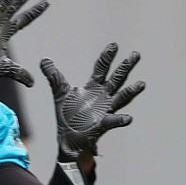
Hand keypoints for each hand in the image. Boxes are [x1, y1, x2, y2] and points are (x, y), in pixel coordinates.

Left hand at [40, 43, 144, 160]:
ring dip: (130, 91)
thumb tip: (44, 60)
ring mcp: (105, 111)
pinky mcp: (102, 125)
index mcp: (93, 88)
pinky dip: (120, 119)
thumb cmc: (68, 116)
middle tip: (135, 55)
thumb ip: (54, 76)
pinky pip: (113, 121)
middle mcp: (103, 97)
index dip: (107, 57)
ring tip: (141, 84)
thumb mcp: (60, 93)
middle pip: (116, 79)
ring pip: (121, 98)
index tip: (114, 45)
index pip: (101, 68)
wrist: (68, 140)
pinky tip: (128, 118)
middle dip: (125, 67)